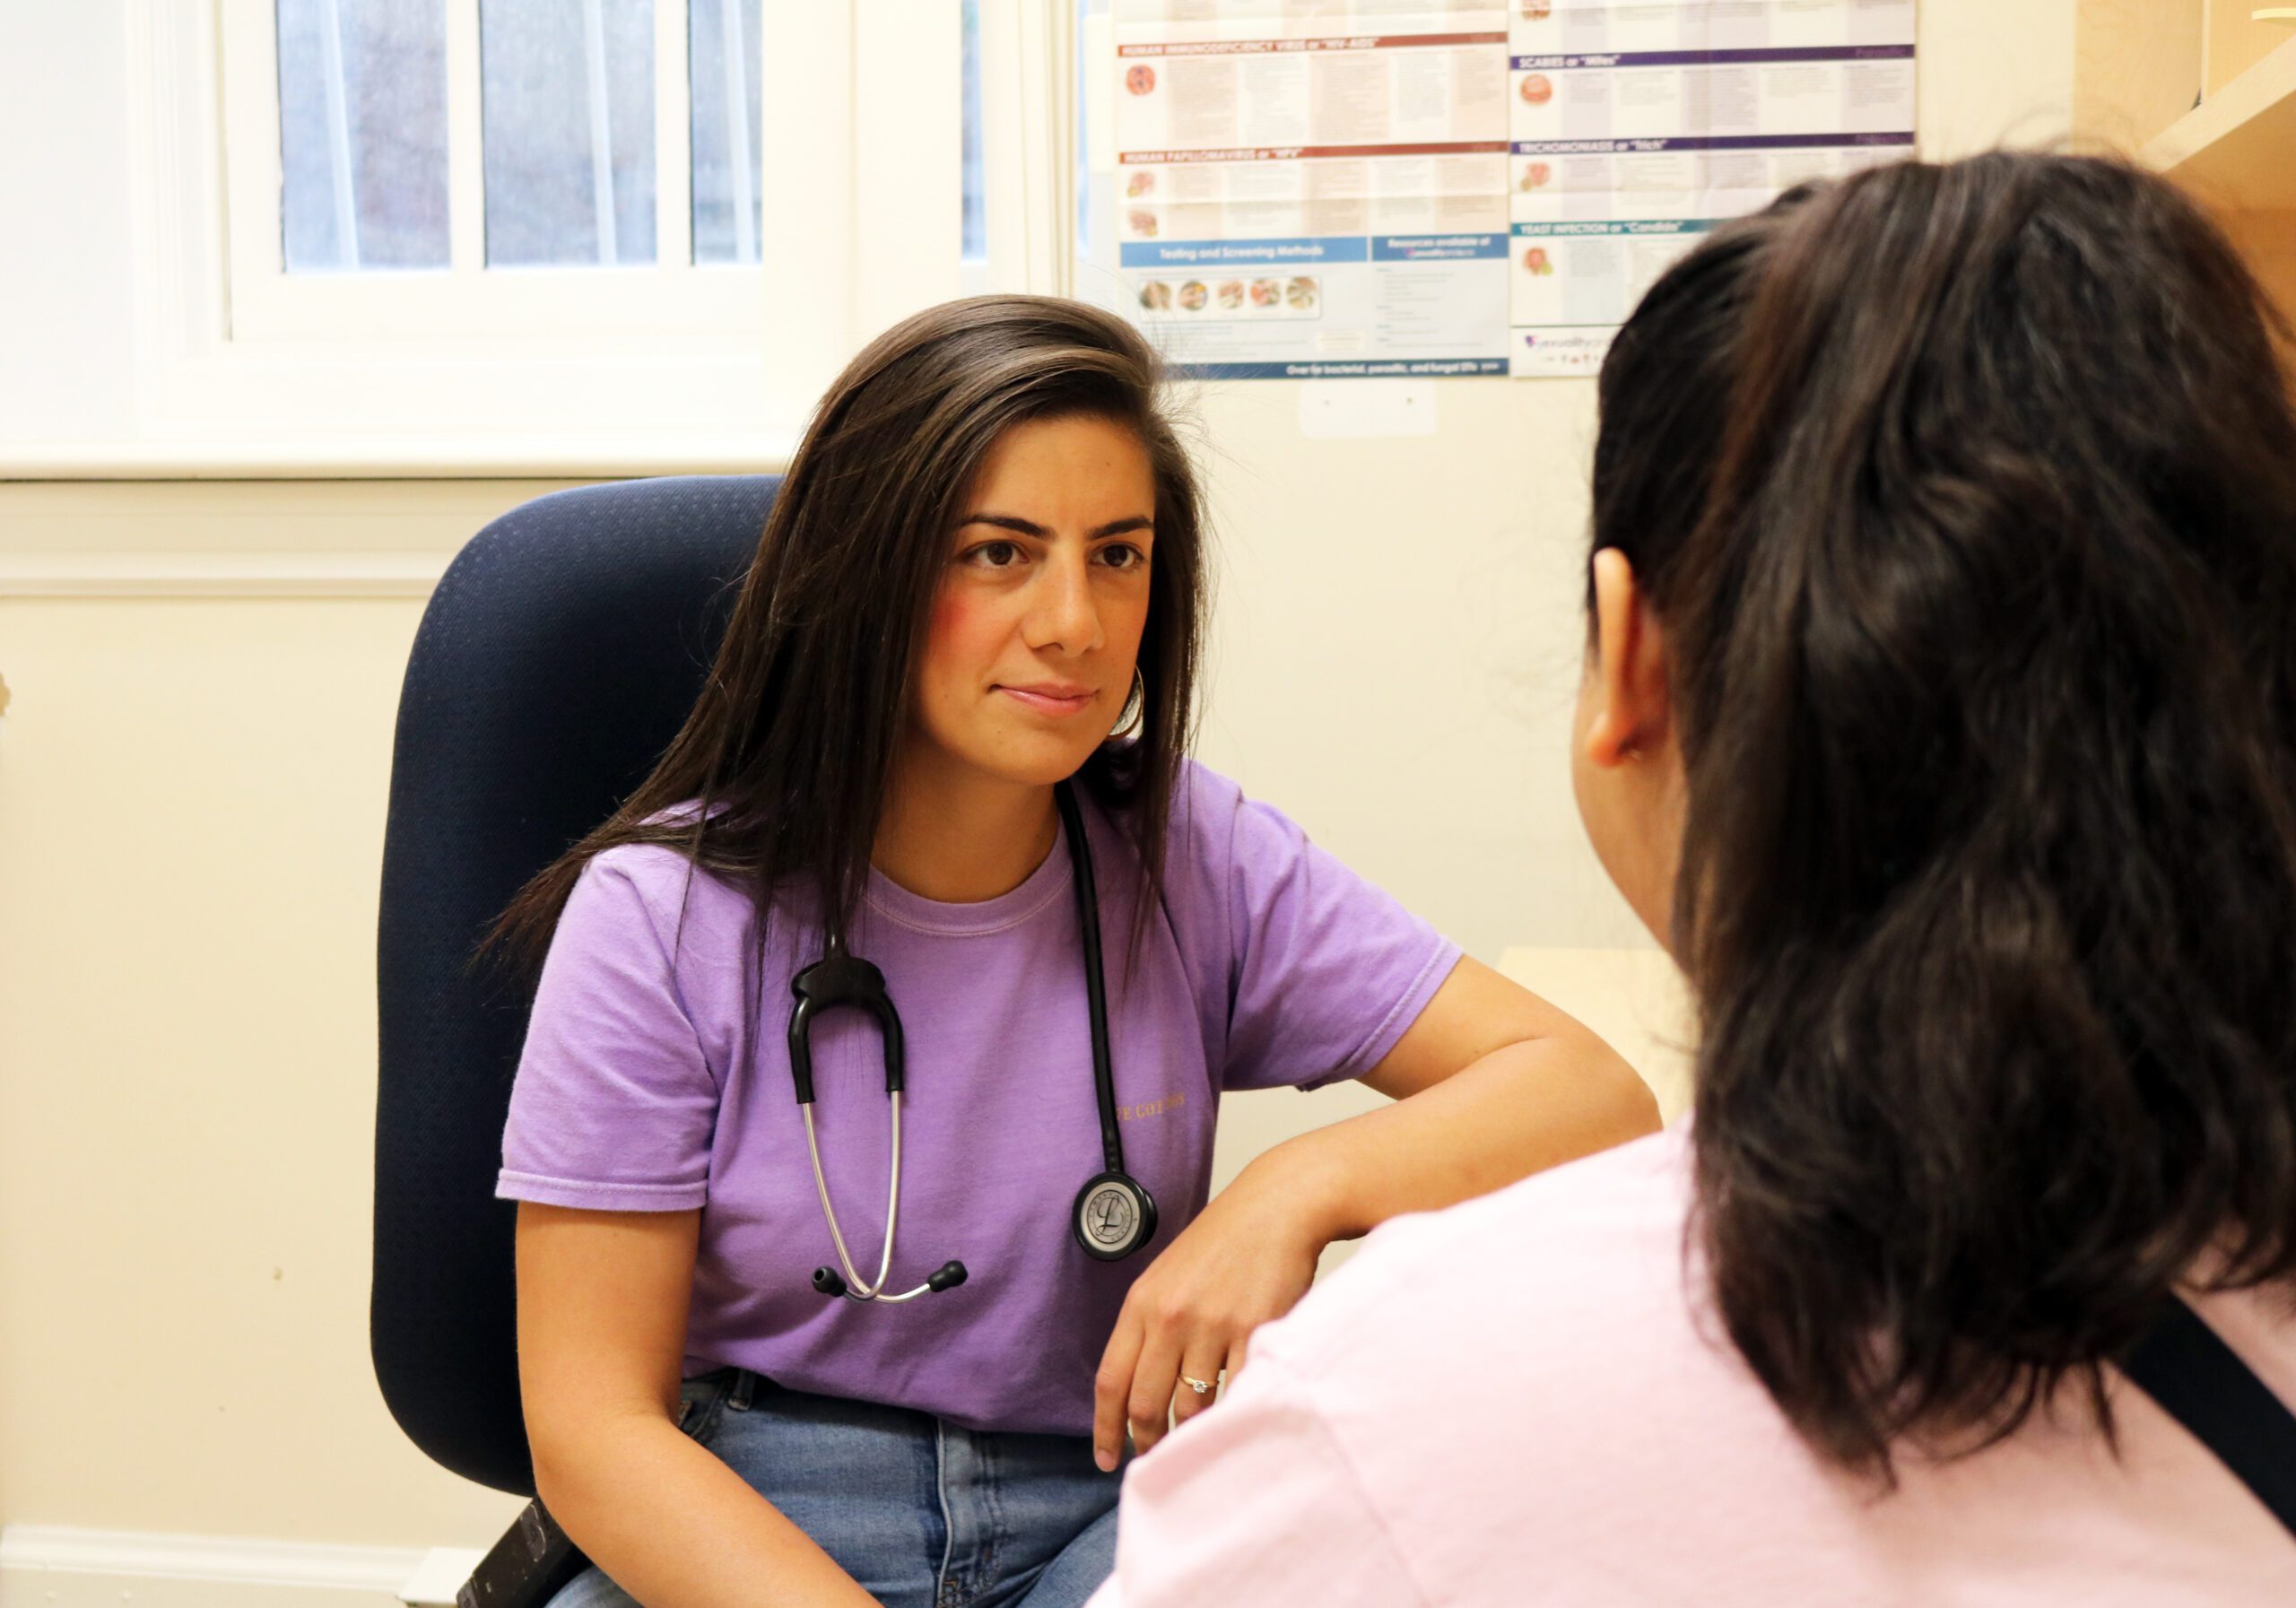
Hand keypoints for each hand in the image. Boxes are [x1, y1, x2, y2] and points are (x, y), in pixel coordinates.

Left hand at [1091, 1147, 1334, 1470]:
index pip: (1111, 1381)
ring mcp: (1212, 1326)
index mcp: (1141, 1304)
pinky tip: (1235, 1421)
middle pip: (1146, 1405)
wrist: (1277, 1206)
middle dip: (1149, 1442)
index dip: (1105, 1429)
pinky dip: (1234, 1415)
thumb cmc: (1225, 1242)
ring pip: (1192, 1408)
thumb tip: (1140, 1389)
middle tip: (1158, 1460)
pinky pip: (1237, 1393)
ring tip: (1198, 1443)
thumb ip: (1151, 1327)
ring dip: (1193, 1434)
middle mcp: (1170, 1318)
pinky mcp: (1254, 1332)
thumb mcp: (1168, 1276)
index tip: (1109, 1460)